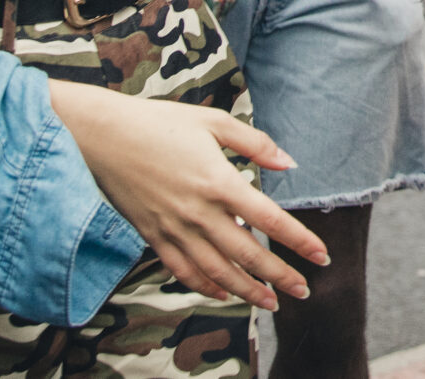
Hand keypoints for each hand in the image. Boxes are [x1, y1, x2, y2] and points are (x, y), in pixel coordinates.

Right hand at [46, 80, 329, 312]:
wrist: (103, 136)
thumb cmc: (160, 122)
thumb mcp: (213, 122)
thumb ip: (255, 144)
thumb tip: (290, 163)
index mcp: (219, 181)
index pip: (269, 220)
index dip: (299, 241)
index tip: (322, 256)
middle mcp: (199, 212)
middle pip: (248, 254)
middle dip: (280, 276)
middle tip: (304, 291)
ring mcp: (174, 228)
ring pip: (218, 271)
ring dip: (247, 291)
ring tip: (271, 302)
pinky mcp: (153, 236)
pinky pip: (183, 271)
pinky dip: (205, 286)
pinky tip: (223, 292)